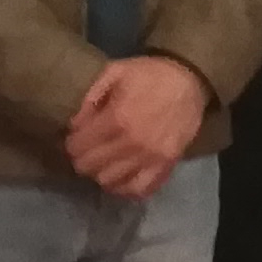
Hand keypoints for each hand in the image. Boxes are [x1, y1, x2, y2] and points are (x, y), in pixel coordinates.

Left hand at [64, 54, 207, 197]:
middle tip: (87, 150)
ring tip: (104, 162)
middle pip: (90, 167)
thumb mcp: (115, 71)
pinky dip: (125, 187)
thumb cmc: (150, 74)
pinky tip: (121, 176)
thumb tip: (73, 123)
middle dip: (82, 159)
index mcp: (117, 118)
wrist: (190, 80)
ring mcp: (151, 158)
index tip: (75, 138)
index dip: (71, 143)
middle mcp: (132, 143)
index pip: (78, 146)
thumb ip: (90, 95)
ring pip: (109, 181)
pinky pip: (139, 190)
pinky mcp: (167, 165)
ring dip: (101, 172)